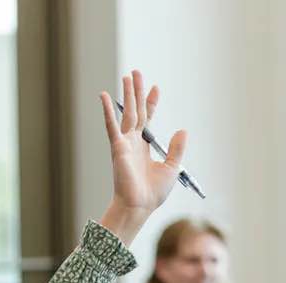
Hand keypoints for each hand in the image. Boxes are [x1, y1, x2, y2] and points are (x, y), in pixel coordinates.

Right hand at [98, 70, 186, 244]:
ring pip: (127, 113)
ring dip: (127, 95)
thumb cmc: (153, 193)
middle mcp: (133, 143)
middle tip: (137, 73)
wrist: (139, 206)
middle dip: (137, 92)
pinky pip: (111, 126)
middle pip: (136, 111)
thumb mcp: (172, 167)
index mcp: (144, 147)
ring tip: (128, 76)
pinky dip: (107, 111)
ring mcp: (124, 144)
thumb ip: (176, 148)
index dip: (151, 103)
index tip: (155, 88)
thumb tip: (182, 130)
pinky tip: (103, 96)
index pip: (147, 119)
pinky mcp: (118, 148)